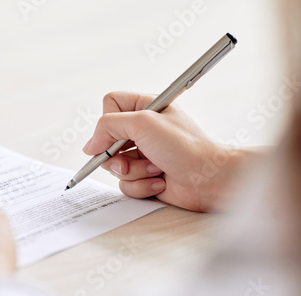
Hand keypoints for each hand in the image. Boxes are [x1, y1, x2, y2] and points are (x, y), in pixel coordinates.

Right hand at [83, 92, 252, 211]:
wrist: (209, 179)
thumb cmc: (185, 146)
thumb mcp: (143, 123)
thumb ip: (109, 126)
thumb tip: (90, 145)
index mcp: (145, 108)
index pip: (110, 105)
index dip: (107, 122)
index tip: (111, 137)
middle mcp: (143, 130)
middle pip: (107, 140)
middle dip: (118, 155)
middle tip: (130, 158)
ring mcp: (144, 154)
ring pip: (115, 165)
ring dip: (133, 171)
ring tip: (155, 169)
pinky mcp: (146, 176)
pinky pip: (126, 183)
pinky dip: (141, 185)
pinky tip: (160, 181)